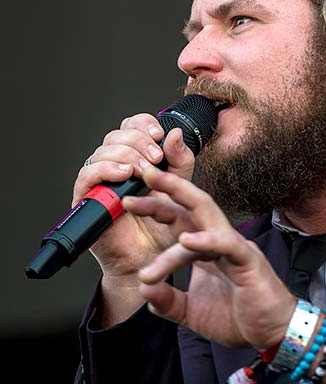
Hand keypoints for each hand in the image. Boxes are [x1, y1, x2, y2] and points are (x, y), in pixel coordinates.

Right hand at [72, 113, 195, 278]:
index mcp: (137, 159)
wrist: (153, 259)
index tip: (159, 133)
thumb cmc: (164, 227)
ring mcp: (100, 182)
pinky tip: (125, 175)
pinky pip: (87, 174)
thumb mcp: (181, 188)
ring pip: (102, 151)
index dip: (143, 124)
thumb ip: (180, 161)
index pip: (132, 127)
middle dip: (139, 141)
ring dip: (126, 155)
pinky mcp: (87, 199)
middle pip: (116, 135)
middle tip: (156, 158)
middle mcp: (115, 167)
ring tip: (145, 172)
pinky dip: (106, 169)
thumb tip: (176, 133)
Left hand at [123, 167, 295, 350]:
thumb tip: (144, 289)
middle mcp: (220, 243)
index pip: (180, 221)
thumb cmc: (240, 318)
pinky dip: (207, 240)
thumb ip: (167, 301)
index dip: (157, 207)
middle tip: (144, 172)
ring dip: (177, 206)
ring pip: (207, 217)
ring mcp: (235, 249)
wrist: (273, 332)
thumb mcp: (191, 312)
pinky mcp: (249, 262)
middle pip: (193, 206)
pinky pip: (227, 245)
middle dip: (168, 188)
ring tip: (148, 204)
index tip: (129, 201)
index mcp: (207, 251)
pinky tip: (185, 241)